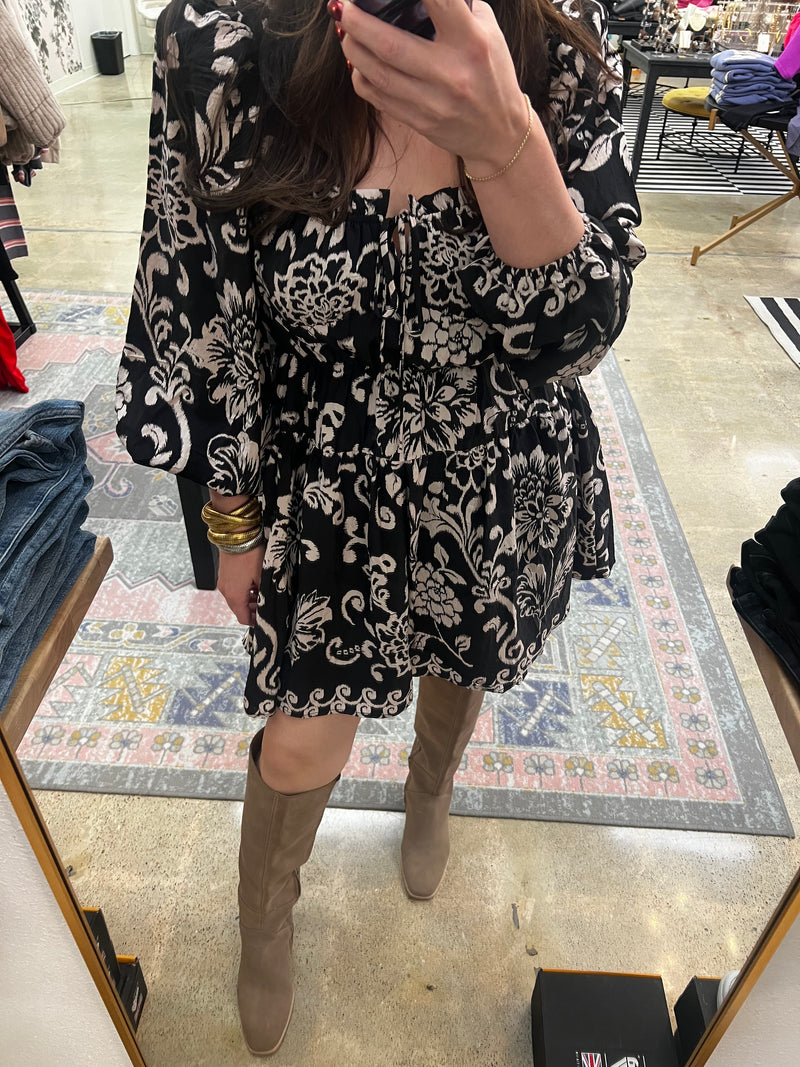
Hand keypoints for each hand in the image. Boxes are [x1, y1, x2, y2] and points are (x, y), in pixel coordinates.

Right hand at [216, 545, 265, 625]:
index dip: (254, 622)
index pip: (243, 618)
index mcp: (235, 596)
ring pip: (235, 598)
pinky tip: (253, 584)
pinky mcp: (223, 573)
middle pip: (238, 609)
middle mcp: (226, 591)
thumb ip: (264, 594)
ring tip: (261, 595)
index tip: (264, 620)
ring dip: (247, 600)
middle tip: (264, 607)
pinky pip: (233, 588)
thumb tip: (266, 603)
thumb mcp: (263, 577)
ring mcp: (223, 582)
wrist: (236, 535)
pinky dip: (242, 591)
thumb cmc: (250, 555)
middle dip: (251, 611)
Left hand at [338, 0, 530, 173]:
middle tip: (342, 7)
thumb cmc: (493, 76)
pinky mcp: (419, 122)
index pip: (439, 2)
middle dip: (357, 22)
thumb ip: (459, 9)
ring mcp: (432, 102)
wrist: (499, 135)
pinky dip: (360, 76)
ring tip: (345, 31)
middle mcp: (450, 73)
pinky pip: (377, 97)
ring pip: (377, 73)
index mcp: (471, 42)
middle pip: (389, 45)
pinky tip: (357, 62)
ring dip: (353, 48)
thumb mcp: (489, 34)